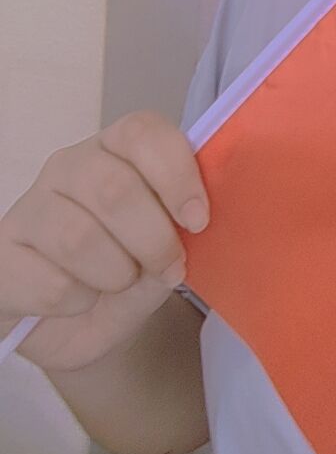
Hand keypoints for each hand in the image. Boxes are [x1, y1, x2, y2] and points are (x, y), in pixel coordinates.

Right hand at [0, 111, 208, 372]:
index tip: (199, 220)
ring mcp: (30, 209)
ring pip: (79, 238)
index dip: (177, 174)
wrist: (79, 321)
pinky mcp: (2, 256)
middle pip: (114, 188)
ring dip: (117, 273)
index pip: (142, 132)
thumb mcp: (165, 248)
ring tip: (123, 283)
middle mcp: (68, 168)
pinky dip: (82, 301)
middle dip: (153, 238)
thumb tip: (191, 226)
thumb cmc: (129, 268)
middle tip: (170, 266)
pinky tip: (83, 299)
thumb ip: (180, 231)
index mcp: (114, 149)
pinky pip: (51, 283)